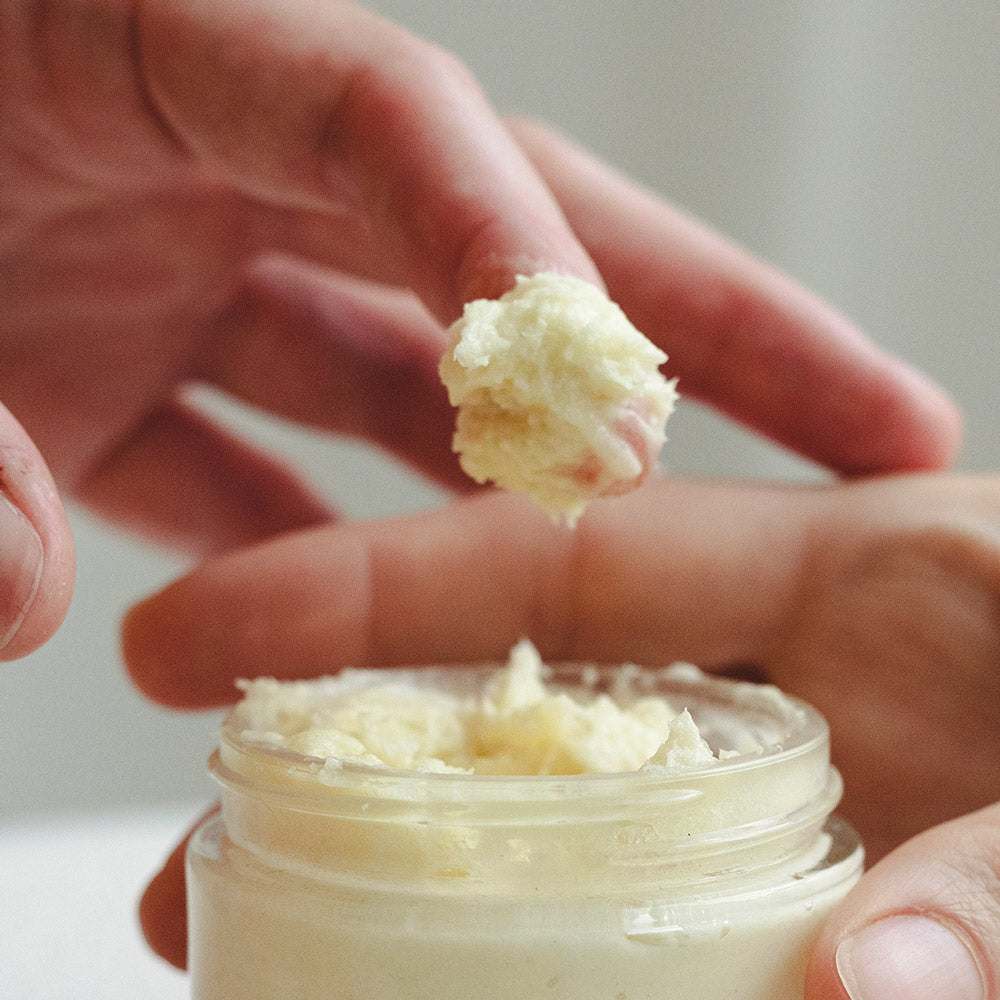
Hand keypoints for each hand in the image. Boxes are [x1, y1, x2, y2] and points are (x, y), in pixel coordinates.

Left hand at [1, 0, 959, 660]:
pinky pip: (280, 468)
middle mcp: (205, 156)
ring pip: (413, 377)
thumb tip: (35, 597)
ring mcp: (187, 268)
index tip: (612, 402)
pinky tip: (397, 640)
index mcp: (143, 33)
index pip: (385, 108)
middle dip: (683, 334)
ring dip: (524, 484)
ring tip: (677, 562)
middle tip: (865, 419)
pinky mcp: (139, 369)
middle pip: (503, 234)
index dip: (511, 246)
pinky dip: (337, 555)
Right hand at [125, 473, 999, 992]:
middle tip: (194, 864)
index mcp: (851, 579)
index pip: (552, 557)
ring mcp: (794, 819)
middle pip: (523, 713)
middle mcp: (795, 696)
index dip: (358, 587)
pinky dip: (551, 976)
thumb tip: (861, 981)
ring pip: (568, 854)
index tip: (192, 632)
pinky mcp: (805, 917)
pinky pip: (645, 948)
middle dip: (345, 774)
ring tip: (264, 964)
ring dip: (427, 913)